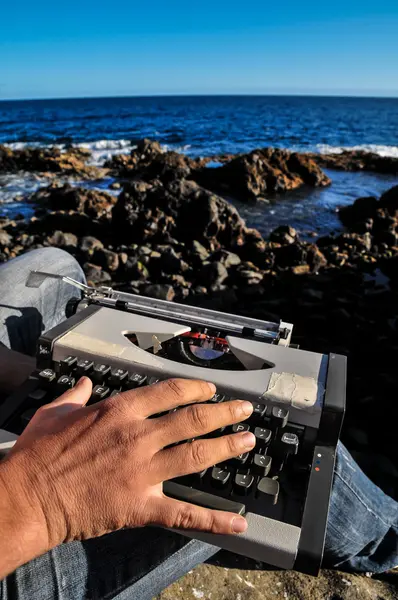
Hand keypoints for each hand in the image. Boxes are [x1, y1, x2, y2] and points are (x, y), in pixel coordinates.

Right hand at [4, 377, 254, 553]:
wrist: (27, 498)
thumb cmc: (38, 454)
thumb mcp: (55, 412)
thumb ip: (77, 395)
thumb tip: (86, 383)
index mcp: (119, 411)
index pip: (169, 392)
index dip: (195, 388)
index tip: (209, 390)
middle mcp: (138, 437)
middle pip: (191, 419)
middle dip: (223, 413)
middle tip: (244, 410)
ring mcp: (142, 472)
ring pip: (196, 455)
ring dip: (226, 447)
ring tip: (247, 441)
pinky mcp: (140, 506)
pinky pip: (184, 513)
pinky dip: (214, 518)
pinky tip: (238, 521)